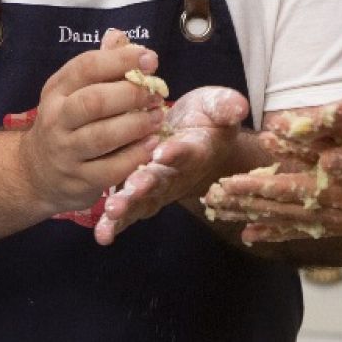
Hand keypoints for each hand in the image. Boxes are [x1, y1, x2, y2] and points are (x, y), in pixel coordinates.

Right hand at [15, 30, 167, 215]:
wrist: (36, 173)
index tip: (151, 58)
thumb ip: (100, 66)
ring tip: (158, 117)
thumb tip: (119, 36)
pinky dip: (134, 156)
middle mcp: (56, 119)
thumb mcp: (74, 91)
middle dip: (131, 94)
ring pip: (102, 137)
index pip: (86, 67)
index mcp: (57, 90)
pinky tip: (151, 145)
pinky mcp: (78, 180)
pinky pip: (110, 169)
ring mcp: (65, 152)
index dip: (121, 60)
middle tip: (156, 93)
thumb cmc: (67, 123)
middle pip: (94, 102)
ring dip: (136, 125)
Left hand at [94, 84, 249, 244]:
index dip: (177, 152)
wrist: (199, 137)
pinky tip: (102, 235)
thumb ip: (226, 107)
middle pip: (163, 181)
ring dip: (129, 206)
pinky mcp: (138, 192)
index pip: (188, 151)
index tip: (164, 152)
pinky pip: (128, 210)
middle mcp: (178, 174)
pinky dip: (114, 223)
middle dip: (147, 185)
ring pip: (143, 199)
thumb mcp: (218, 106)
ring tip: (113, 211)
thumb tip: (239, 106)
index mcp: (197, 150)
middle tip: (134, 188)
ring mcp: (158, 187)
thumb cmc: (207, 118)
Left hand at [203, 140, 341, 243]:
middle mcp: (333, 210)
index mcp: (340, 191)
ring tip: (220, 214)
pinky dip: (273, 230)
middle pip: (277, 206)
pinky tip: (252, 234)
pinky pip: (300, 229)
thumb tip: (324, 158)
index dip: (255, 185)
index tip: (226, 182)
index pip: (287, 188)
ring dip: (250, 215)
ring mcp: (337, 220)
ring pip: (284, 219)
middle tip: (209, 199)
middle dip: (242, 202)